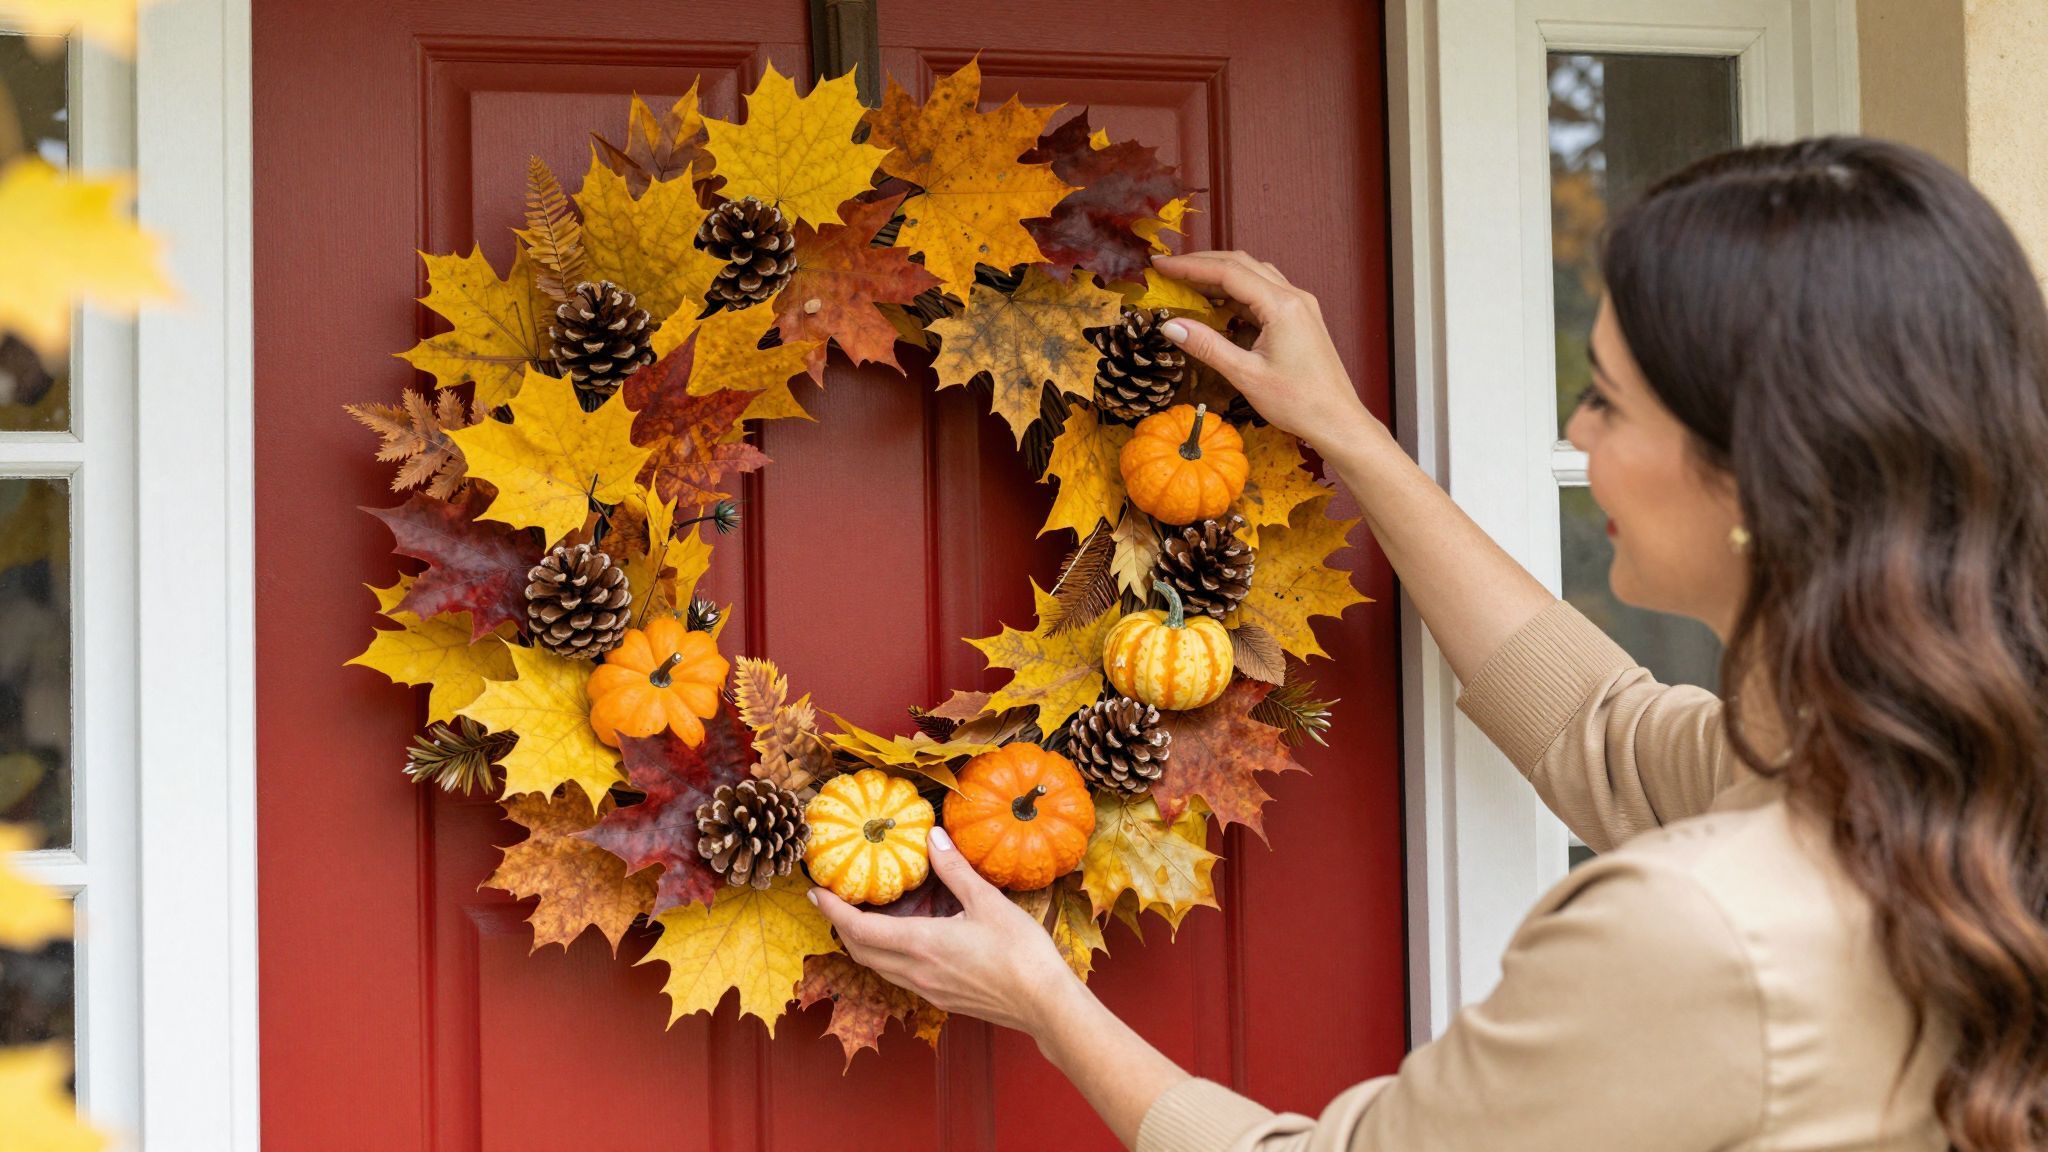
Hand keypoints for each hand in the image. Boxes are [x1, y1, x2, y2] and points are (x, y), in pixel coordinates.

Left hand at [807, 826, 1078, 1036]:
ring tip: (861, 916)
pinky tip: (903, 939)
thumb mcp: (987, 902)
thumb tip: (932, 837)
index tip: (816, 892)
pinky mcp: (940, 998)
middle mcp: (915, 971)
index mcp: (921, 944)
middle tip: (833, 900)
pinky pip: (898, 976)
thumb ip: (954, 869)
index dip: (833, 910)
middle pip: (859, 952)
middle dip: (840, 926)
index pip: (858, 929)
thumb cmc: (1021, 952)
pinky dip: (886, 955)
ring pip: (878, 967)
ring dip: (862, 943)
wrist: (1043, 1004)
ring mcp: (926, 989)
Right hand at [1148, 250, 1380, 455]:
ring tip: (1188, 283)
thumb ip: (1207, 346)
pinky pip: (1265, 292)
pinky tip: (1218, 304)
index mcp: (1281, 306)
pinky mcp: (1301, 318)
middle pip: (1241, 264)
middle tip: (1169, 270)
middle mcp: (1294, 297)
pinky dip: (1237, 291)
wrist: (1337, 420)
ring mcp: (1300, 306)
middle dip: (1202, 263)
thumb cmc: (1299, 402)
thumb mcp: (1246, 375)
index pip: (1228, 272)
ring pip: (1254, 275)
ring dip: (1220, 274)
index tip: (1161, 266)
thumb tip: (1171, 325)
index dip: (1190, 266)